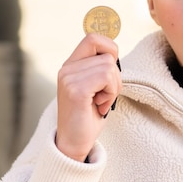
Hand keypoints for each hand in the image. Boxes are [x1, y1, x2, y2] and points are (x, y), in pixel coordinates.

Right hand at [55, 33, 121, 161]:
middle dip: (116, 76)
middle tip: (107, 94)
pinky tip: (100, 106)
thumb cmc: (88, 116)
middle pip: (107, 54)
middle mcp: (66, 68)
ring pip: (109, 67)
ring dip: (113, 88)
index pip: (93, 38)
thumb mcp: (95, 87)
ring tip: (101, 102)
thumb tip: (114, 52)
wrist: (74, 143)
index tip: (111, 72)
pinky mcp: (76, 90)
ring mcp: (69, 78)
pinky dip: (110, 93)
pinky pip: (106, 77)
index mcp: (71, 65)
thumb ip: (100, 68)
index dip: (110, 49)